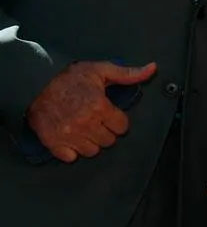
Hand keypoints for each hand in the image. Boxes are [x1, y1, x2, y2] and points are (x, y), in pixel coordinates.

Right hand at [25, 61, 154, 162]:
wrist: (34, 83)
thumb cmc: (68, 77)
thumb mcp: (100, 70)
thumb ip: (128, 73)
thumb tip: (152, 69)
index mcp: (99, 106)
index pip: (122, 127)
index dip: (118, 121)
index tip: (110, 116)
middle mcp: (85, 123)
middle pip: (109, 141)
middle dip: (106, 131)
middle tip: (96, 121)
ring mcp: (68, 135)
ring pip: (92, 151)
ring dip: (91, 142)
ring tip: (84, 129)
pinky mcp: (53, 143)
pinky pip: (71, 157)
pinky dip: (72, 150)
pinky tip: (71, 138)